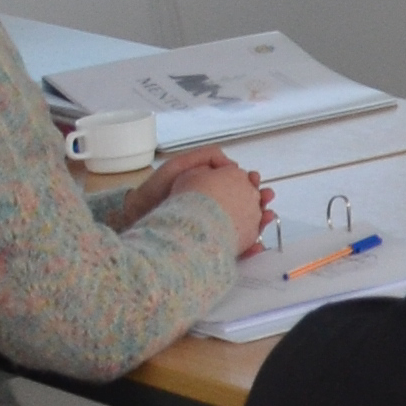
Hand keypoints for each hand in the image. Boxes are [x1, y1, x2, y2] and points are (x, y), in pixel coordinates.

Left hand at [141, 148, 269, 257]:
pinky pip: (235, 248)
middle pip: (247, 206)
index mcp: (210, 189)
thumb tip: (233, 166)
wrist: (137, 215)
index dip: (251, 183)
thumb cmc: (157, 189)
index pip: (239, 186)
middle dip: (261, 202)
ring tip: (267, 218)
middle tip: (267, 198)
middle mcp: (214, 208)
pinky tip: (257, 245)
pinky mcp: (209, 246)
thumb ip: (208, 157)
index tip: (256, 181)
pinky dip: (249, 248)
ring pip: (245, 226)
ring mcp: (212, 227)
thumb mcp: (182, 165)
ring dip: (260, 223)